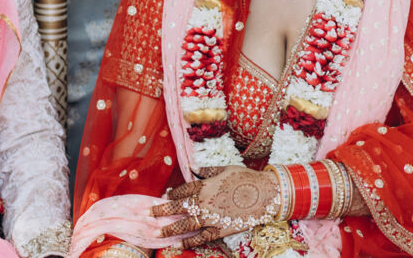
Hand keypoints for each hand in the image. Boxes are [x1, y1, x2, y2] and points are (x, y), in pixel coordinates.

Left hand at [149, 166, 281, 247]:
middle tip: (147, 214)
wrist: (265, 194)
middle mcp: (204, 202)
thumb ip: (206, 170)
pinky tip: (177, 244)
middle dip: (160, 211)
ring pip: (184, 224)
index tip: (165, 196)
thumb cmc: (246, 178)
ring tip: (154, 232)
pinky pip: (200, 238)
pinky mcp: (219, 230)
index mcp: (204, 185)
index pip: (182, 189)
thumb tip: (191, 167)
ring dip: (167, 229)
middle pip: (176, 207)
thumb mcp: (225, 169)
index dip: (172, 193)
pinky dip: (187, 241)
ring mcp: (210, 217)